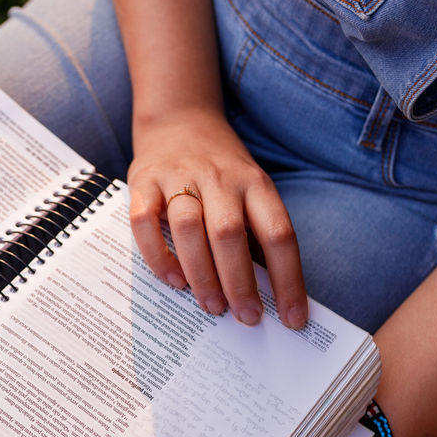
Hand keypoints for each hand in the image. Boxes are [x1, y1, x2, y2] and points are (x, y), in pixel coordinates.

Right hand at [128, 109, 308, 329]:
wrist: (178, 118)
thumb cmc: (220, 168)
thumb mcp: (250, 189)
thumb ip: (255, 232)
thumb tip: (268, 293)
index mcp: (254, 183)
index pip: (278, 234)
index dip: (288, 279)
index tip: (292, 318)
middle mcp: (219, 178)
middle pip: (230, 234)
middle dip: (240, 283)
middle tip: (246, 318)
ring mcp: (179, 177)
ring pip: (190, 229)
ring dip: (201, 274)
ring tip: (211, 306)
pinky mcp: (144, 181)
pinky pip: (145, 222)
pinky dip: (158, 255)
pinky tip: (172, 280)